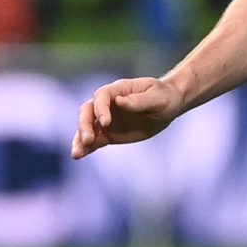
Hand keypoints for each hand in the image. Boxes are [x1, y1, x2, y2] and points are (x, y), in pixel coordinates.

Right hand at [71, 75, 186, 157]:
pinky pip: (95, 140)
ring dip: (80, 139)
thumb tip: (119, 102)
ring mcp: (107, 119)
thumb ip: (139, 101)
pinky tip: (79, 156)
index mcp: (119, 90)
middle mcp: (108, 104)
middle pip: (87, 111)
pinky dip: (86, 147)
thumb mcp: (157, 98)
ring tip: (77, 154)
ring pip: (87, 127)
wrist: (168, 106)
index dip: (100, 108)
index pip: (102, 96)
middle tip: (88, 140)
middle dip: (84, 125)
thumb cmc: (165, 97)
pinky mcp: (109, 133)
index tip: (106, 122)